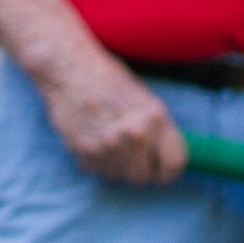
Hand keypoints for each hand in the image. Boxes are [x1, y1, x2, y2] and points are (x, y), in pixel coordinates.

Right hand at [38, 56, 185, 185]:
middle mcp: (136, 134)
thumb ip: (155, 130)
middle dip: (138, 167)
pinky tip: (92, 138)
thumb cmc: (107, 77)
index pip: (175, 163)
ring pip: (119, 175)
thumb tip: (162, 157)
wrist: (68, 66)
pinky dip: (96, 160)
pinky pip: (98, 170)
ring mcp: (110, 145)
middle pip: (144, 176)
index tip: (162, 171)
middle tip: (128, 152)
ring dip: (115, 164)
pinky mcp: (86, 151)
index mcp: (156, 117)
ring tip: (107, 139)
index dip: (169, 171)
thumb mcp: (142, 98)